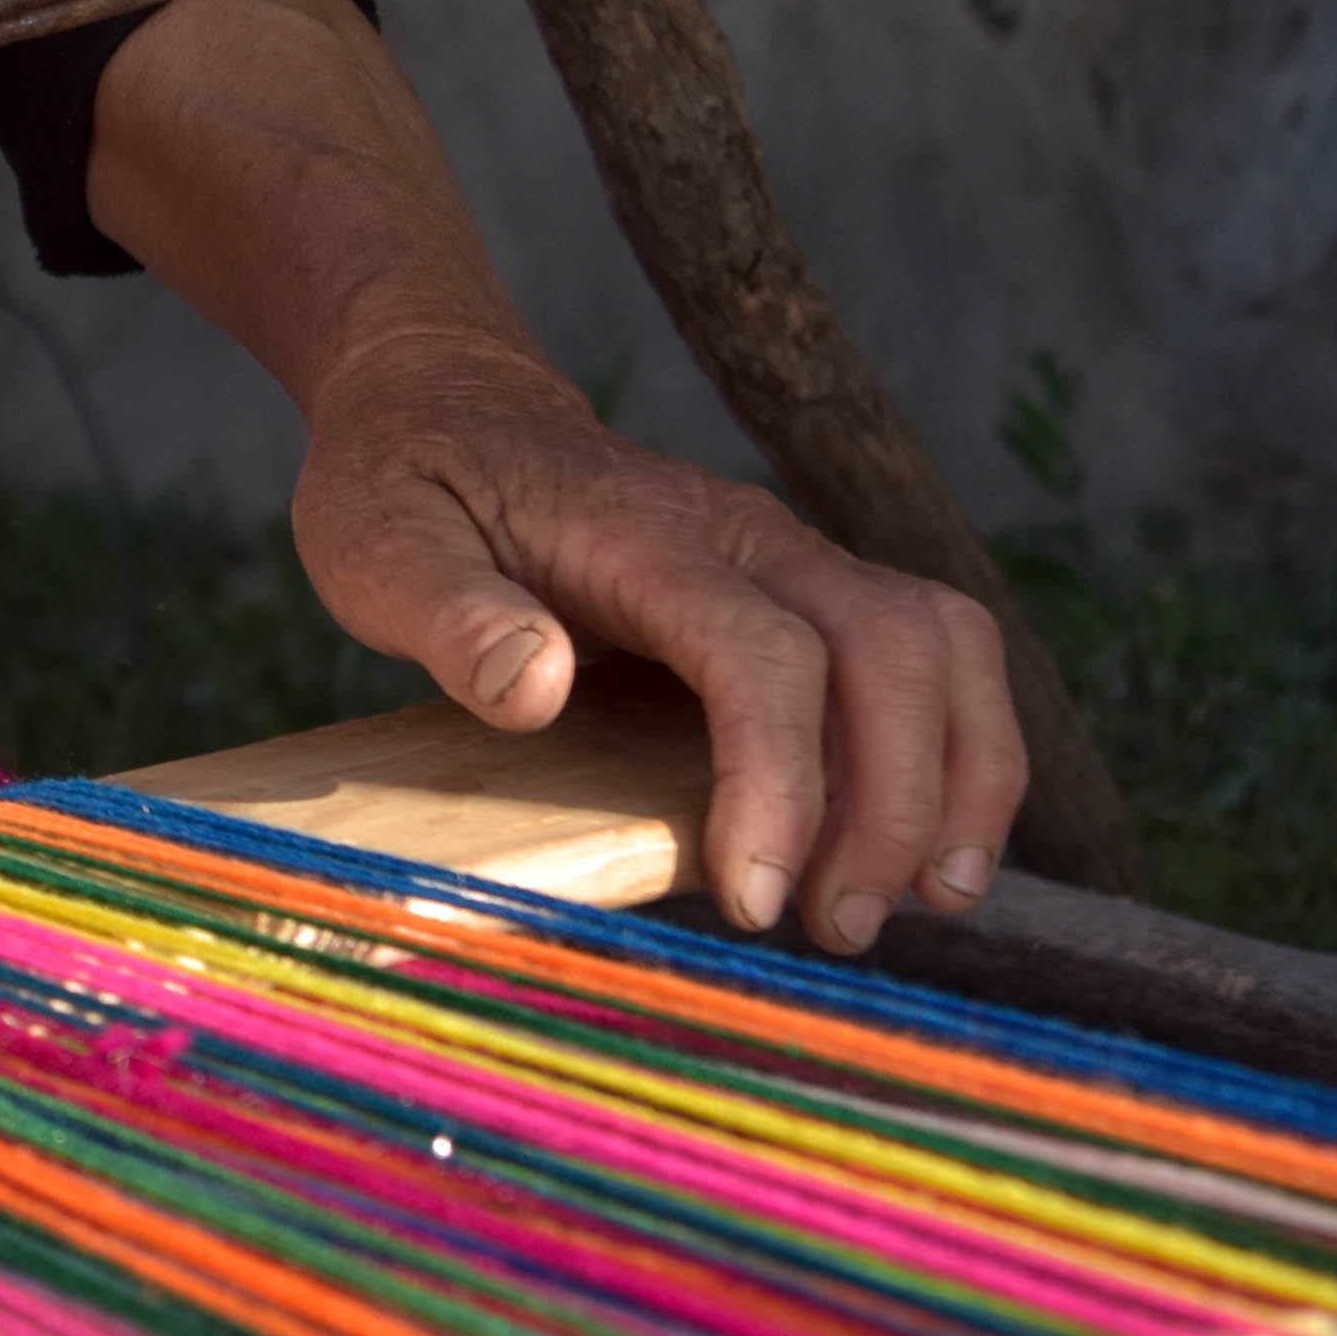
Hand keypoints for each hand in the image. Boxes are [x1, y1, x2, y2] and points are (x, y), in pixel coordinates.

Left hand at [284, 324, 1028, 951]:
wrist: (448, 407)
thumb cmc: (407, 484)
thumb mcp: (377, 542)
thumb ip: (449, 614)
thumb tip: (536, 687)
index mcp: (643, 534)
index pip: (761, 653)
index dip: (779, 779)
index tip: (758, 898)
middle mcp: (749, 536)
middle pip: (894, 648)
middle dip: (898, 798)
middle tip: (844, 928)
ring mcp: (792, 559)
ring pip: (944, 645)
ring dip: (960, 774)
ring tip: (930, 900)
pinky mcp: (808, 595)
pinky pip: (930, 662)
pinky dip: (957, 753)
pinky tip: (925, 850)